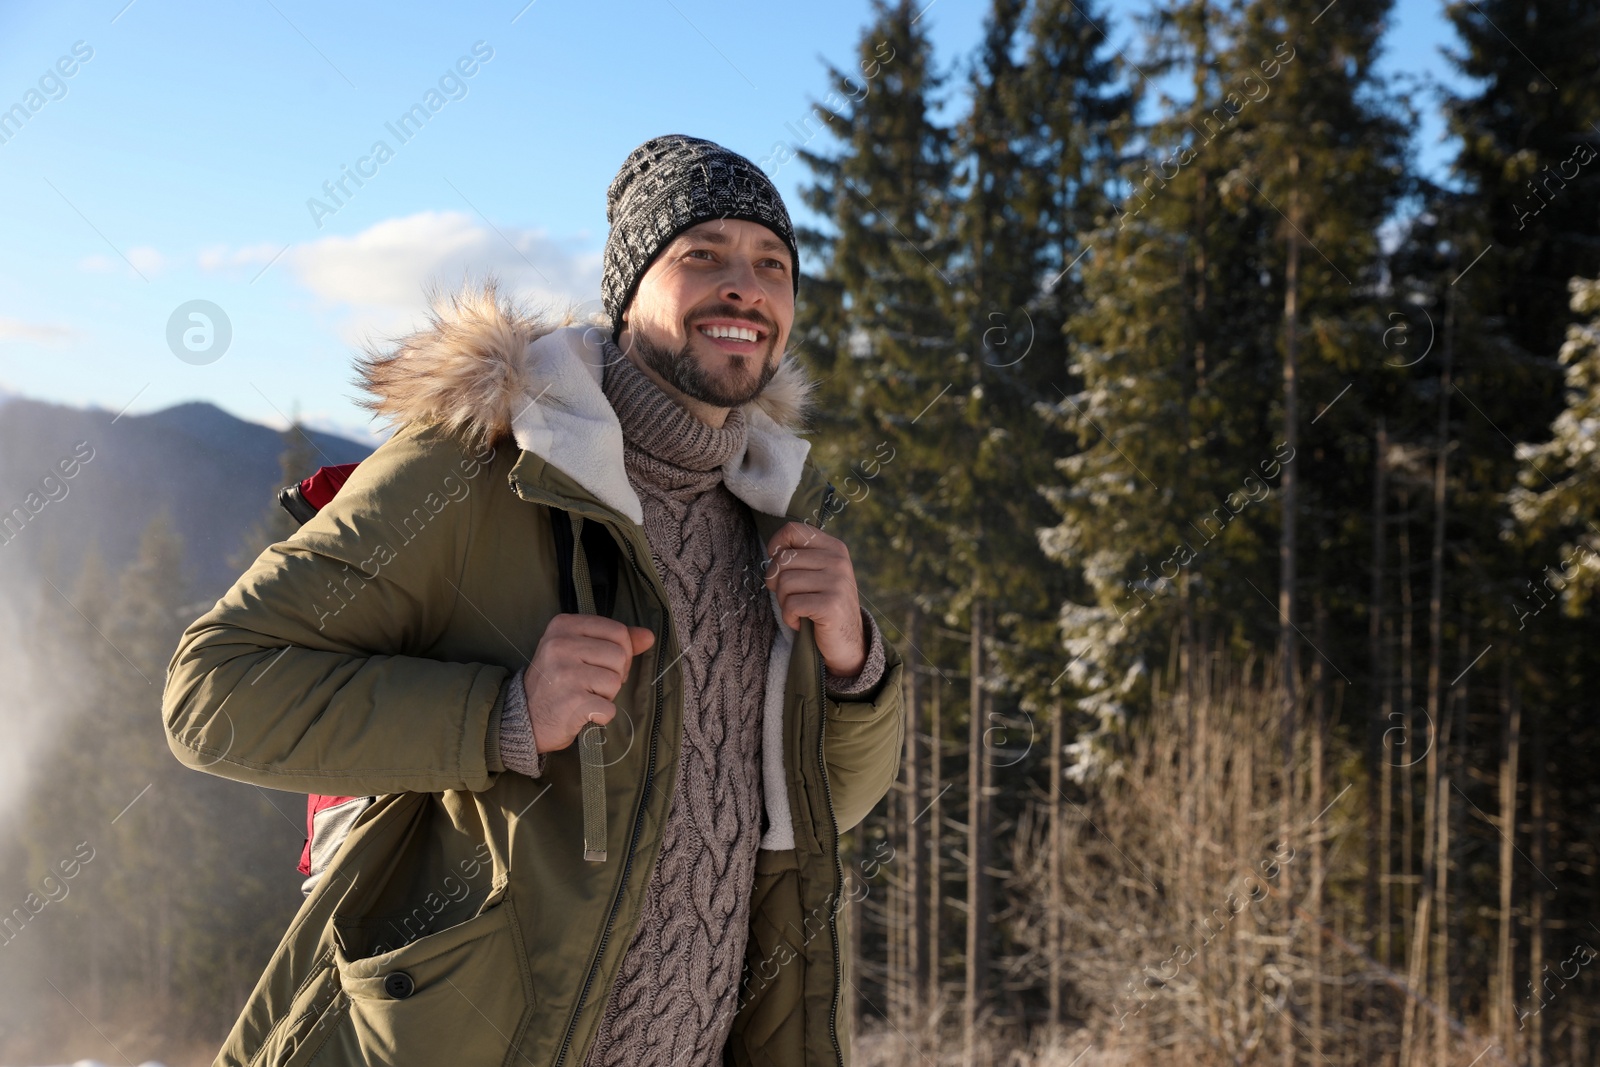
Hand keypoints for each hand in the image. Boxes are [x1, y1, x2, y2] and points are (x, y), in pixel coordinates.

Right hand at [521, 614, 654, 753]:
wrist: (525, 717)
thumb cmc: (556, 681)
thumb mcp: (578, 650)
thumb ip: (615, 640)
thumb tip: (648, 636)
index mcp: (564, 625)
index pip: (618, 631)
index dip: (621, 652)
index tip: (602, 664)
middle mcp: (560, 645)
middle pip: (620, 656)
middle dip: (614, 675)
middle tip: (592, 684)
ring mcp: (565, 673)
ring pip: (615, 682)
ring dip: (606, 695)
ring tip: (584, 696)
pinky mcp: (571, 701)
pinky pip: (609, 708)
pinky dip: (601, 715)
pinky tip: (583, 711)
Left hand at [763, 522, 867, 675]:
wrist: (848, 642)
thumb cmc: (824, 605)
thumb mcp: (818, 573)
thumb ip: (801, 556)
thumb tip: (773, 549)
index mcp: (834, 547)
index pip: (793, 530)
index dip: (776, 546)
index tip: (777, 565)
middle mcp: (838, 561)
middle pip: (783, 560)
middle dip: (776, 582)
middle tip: (788, 597)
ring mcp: (837, 582)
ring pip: (785, 583)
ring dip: (784, 602)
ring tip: (797, 610)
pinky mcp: (831, 604)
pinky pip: (792, 604)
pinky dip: (789, 617)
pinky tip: (800, 622)